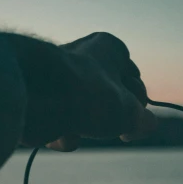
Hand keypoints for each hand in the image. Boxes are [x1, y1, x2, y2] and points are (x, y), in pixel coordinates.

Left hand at [50, 32, 156, 150]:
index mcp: (110, 49)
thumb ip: (143, 121)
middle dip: (110, 119)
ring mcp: (61, 79)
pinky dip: (64, 134)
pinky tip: (60, 132)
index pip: (135, 80)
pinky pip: (63, 123)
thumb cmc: (89, 98)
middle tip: (111, 130)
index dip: (138, 106)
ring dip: (86, 130)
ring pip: (86, 114)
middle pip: (110, 100)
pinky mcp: (43, 100)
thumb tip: (146, 125)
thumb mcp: (129, 113)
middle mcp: (84, 57)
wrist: (36, 99)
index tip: (135, 123)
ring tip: (80, 128)